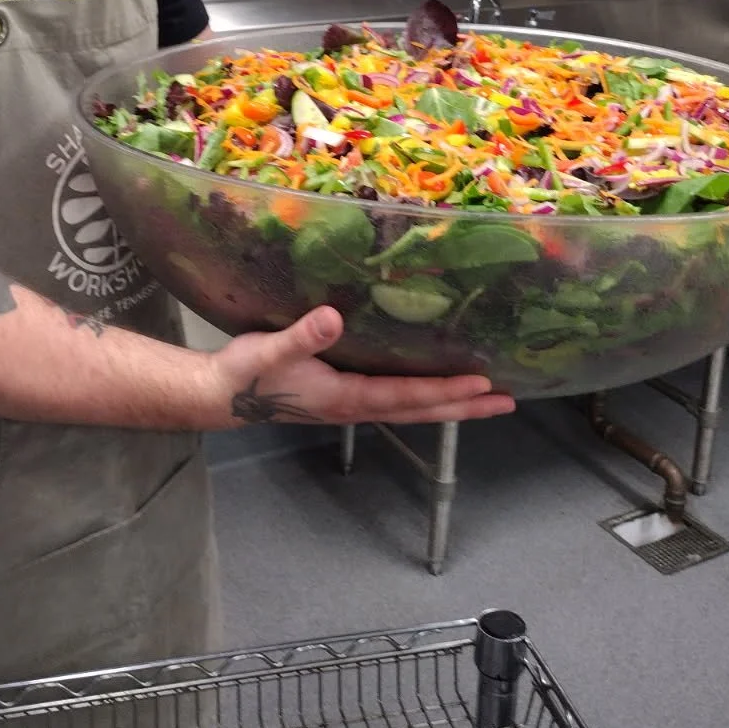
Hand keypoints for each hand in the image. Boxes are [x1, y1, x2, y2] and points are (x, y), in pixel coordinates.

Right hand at [212, 307, 514, 427]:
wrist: (221, 395)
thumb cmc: (246, 372)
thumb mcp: (270, 350)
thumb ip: (302, 335)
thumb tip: (332, 316)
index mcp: (345, 397)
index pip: (405, 395)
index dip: (444, 390)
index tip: (481, 384)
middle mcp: (355, 407)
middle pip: (421, 411)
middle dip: (464, 406)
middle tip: (507, 401)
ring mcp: (351, 406)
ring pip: (412, 409)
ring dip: (451, 405)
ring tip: (487, 400)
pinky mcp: (345, 398)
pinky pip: (397, 402)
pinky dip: (426, 398)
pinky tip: (437, 389)